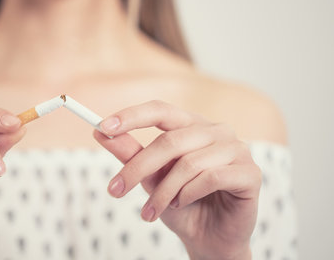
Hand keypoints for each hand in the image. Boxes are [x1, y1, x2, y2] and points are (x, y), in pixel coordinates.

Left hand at [94, 101, 259, 259]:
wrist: (208, 239)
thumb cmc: (180, 204)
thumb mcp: (150, 178)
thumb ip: (130, 153)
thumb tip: (100, 131)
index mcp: (191, 125)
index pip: (160, 109)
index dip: (132, 116)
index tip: (103, 126)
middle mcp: (216, 131)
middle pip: (170, 140)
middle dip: (137, 168)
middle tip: (115, 190)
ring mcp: (237, 149)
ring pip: (188, 163)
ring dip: (164, 192)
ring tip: (153, 209)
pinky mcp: (250, 173)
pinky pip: (212, 177)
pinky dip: (189, 194)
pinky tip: (183, 204)